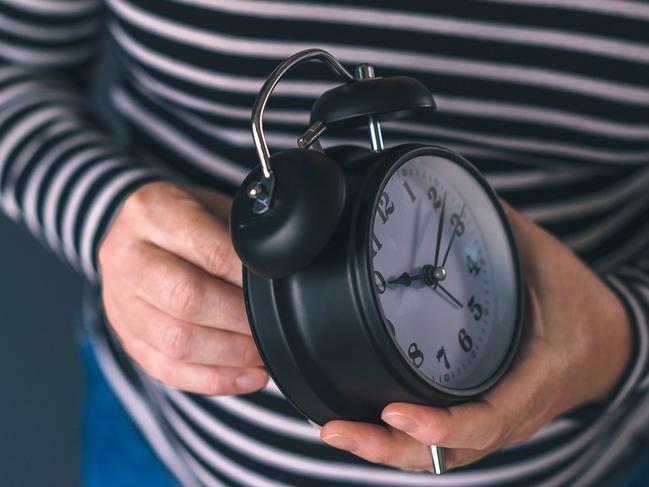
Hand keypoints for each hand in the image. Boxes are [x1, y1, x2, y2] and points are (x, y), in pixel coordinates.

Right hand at [99, 182, 267, 394]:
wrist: (140, 231)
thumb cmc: (189, 218)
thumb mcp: (214, 207)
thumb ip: (240, 237)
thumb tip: (279, 278)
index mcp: (152, 210)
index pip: (209, 252)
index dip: (248, 279)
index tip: (276, 292)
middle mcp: (125, 254)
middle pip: (187, 300)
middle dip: (240, 320)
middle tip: (274, 326)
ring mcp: (117, 299)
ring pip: (175, 342)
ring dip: (231, 355)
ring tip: (263, 354)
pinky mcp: (124, 334)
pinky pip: (166, 369)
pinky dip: (213, 379)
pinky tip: (247, 376)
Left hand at [320, 203, 631, 470]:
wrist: (603, 342)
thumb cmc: (576, 305)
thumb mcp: (542, 262)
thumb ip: (497, 231)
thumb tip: (449, 194)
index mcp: (532, 378)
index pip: (486, 419)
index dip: (440, 427)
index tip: (395, 412)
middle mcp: (509, 412)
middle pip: (446, 452)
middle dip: (387, 448)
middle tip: (335, 429)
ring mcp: (492, 420)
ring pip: (436, 455)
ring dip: (384, 450)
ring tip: (335, 430)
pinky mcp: (478, 416)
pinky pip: (438, 442)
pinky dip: (399, 441)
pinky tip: (364, 425)